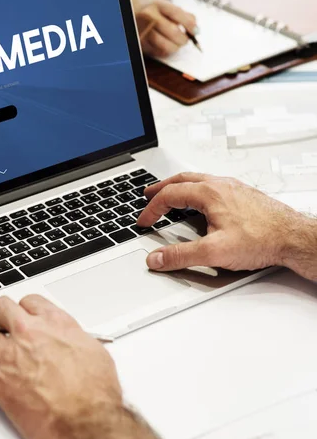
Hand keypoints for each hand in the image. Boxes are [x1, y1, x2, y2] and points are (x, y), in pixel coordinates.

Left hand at [0, 296, 177, 438]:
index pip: (31, 302)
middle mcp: (30, 334)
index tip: (21, 312)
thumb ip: (76, 338)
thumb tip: (72, 339)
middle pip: (1, 309)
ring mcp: (11, 355)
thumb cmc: (95, 392)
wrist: (85, 420)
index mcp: (55, 323)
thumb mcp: (94, 351)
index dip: (23, 306)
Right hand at [135, 0, 196, 56]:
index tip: (195, 31)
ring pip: (165, 44)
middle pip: (172, 31)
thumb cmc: (155, 14)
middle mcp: (148, 16)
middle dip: (183, 39)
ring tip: (177, 44)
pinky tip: (167, 47)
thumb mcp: (167, 8)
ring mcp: (143, 30)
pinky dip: (165, 51)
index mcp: (158, 5)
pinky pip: (157, 52)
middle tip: (185, 40)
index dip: (189, 24)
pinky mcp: (140, 42)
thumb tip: (196, 29)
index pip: (177, 14)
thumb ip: (184, 15)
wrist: (133, 16)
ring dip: (175, 47)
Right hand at [138, 173, 316, 280]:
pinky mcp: (243, 195)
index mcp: (209, 193)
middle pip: (181, 180)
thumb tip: (156, 258)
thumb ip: (181, 255)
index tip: (144, 221)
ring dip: (179, 186)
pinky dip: (197, 189)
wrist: (295, 238)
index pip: (169, 195)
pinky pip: (213, 185)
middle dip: (161, 188)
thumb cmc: (262, 240)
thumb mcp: (214, 252)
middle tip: (148, 194)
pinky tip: (201, 201)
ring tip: (171, 194)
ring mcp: (233, 188)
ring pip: (198, 180)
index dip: (152, 209)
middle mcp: (220, 185)